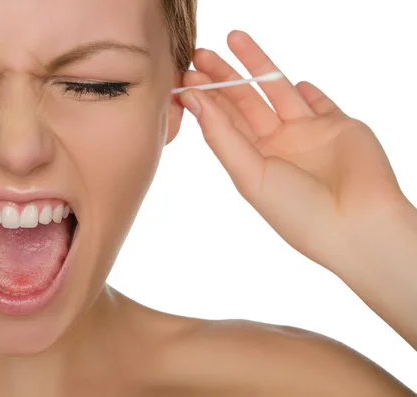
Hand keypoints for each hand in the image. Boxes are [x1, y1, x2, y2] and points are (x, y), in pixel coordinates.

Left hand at [177, 30, 412, 271]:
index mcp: (253, 161)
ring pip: (278, 90)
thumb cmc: (297, 212)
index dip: (205, 99)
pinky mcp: (339, 127)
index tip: (185, 76)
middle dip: (223, 77)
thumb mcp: (250, 174)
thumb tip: (192, 98)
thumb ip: (222, 135)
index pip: (224, 123)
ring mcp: (308, 135)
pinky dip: (307, 90)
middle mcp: (277, 147)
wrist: (358, 225)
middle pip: (245, 102)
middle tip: (200, 53)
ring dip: (257, 65)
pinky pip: (320, 102)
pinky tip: (292, 78)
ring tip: (234, 39)